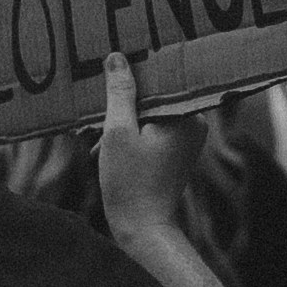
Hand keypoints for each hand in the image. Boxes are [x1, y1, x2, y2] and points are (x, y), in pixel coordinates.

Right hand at [92, 52, 191, 238]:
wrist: (142, 228)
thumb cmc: (130, 182)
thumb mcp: (118, 133)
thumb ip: (119, 93)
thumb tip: (117, 58)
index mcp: (186, 115)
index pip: (159, 77)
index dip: (133, 69)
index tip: (112, 58)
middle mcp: (192, 123)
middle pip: (152, 95)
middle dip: (121, 100)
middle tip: (94, 102)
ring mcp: (186, 138)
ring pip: (147, 112)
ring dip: (120, 120)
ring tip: (94, 135)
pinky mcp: (175, 150)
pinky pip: (149, 129)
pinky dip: (127, 133)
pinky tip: (102, 147)